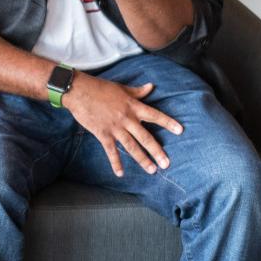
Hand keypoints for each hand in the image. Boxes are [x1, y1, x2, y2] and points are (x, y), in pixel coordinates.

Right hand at [61, 74, 183, 176]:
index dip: (168, 123)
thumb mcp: (122, 88)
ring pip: (131, 146)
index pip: (155, 115)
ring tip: (152, 170)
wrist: (80, 91)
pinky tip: (121, 173)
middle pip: (145, 137)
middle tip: (167, 163)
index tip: (180, 131)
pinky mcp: (103, 134)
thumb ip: (138, 91)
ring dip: (142, 159)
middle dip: (157, 151)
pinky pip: (111, 151)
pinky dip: (116, 162)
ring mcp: (115, 128)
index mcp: (133, 106)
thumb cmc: (100, 88)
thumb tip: (151, 86)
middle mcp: (127, 119)